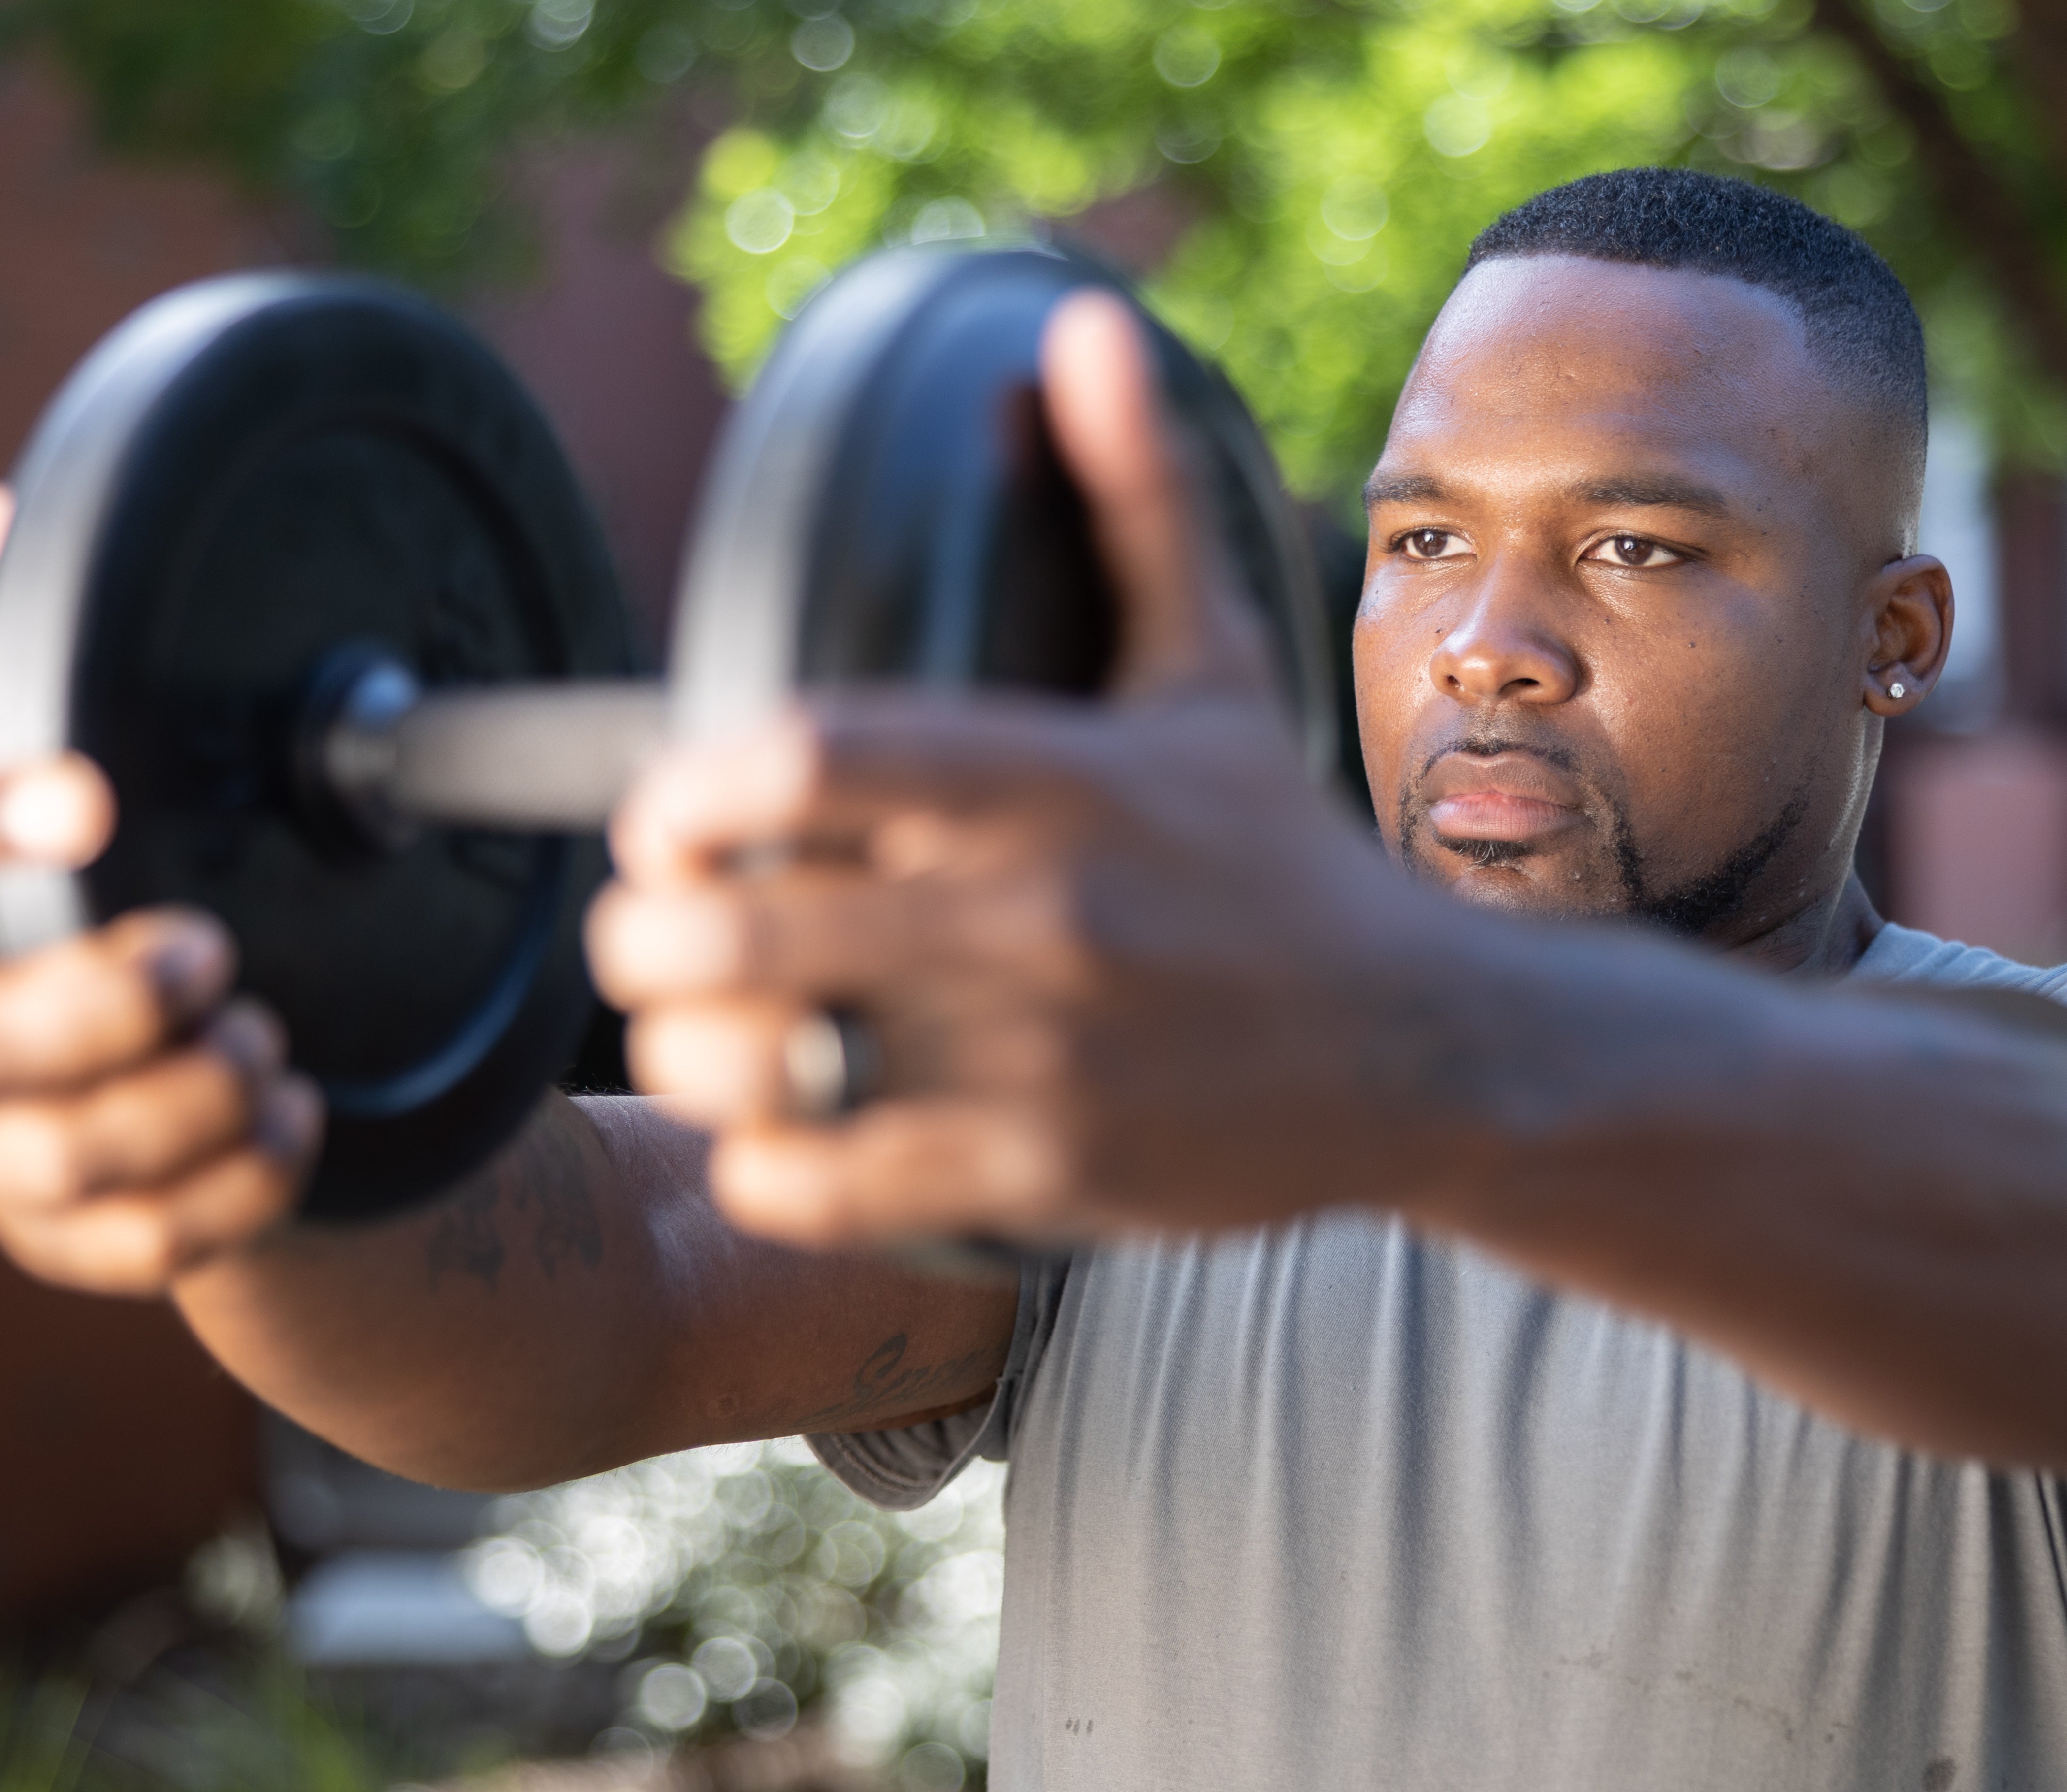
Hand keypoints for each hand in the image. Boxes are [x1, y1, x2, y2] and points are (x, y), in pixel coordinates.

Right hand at [0, 485, 321, 1293]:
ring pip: (53, 1157)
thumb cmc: (157, 894)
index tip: (86, 792)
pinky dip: (234, 1188)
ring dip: (181, 1101)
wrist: (228, 1056)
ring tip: (267, 1040)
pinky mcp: (72, 1241)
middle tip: (211, 950)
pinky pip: (138, 1243)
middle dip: (92, 1004)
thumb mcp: (131, 788)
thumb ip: (54, 661)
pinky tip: (296, 1121)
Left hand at [592, 293, 1426, 1247]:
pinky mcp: (1047, 1169)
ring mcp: (1040, 1050)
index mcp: (1053, 774)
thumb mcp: (1217, 670)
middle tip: (646, 938)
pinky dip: (763, 1171)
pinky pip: (828, 1187)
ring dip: (686, 1059)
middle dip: (643, 939)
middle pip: (736, 925)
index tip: (664, 819)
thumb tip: (1084, 328)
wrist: (1424, 1046)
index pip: (796, 754)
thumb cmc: (1285, 860)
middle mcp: (1036, 908)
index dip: (680, 791)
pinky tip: (769, 1142)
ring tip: (691, 1040)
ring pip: (766, 1065)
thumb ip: (1135, 500)